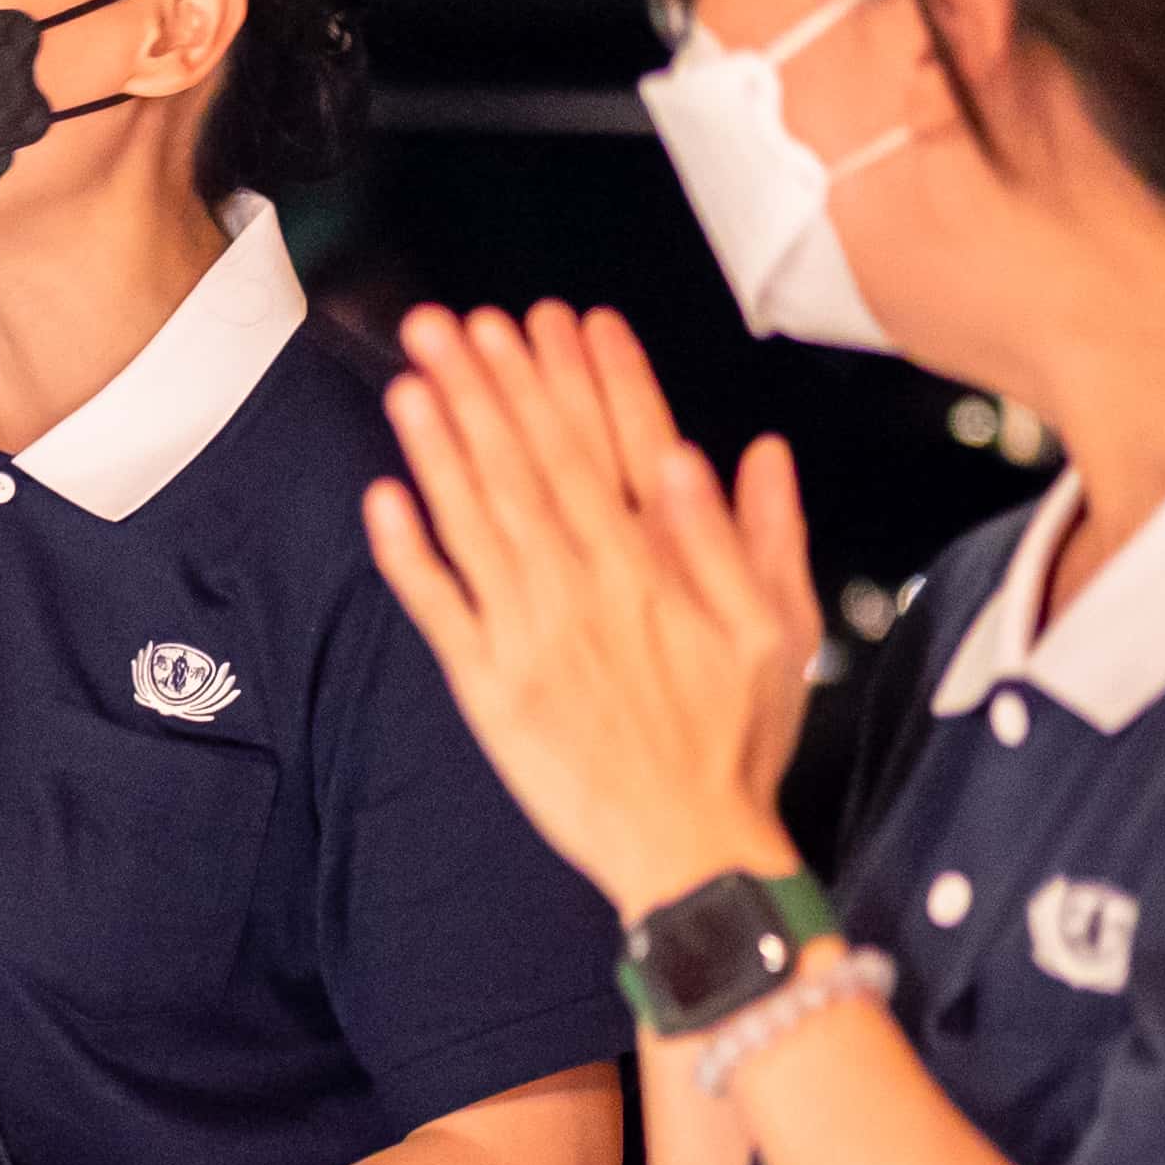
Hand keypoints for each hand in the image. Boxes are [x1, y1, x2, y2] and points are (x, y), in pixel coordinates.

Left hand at [365, 303, 813, 916]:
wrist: (689, 845)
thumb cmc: (738, 739)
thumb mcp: (782, 632)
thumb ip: (758, 536)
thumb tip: (741, 451)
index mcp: (664, 567)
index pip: (621, 446)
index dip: (589, 377)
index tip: (561, 318)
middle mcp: (593, 586)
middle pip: (535, 466)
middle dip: (494, 386)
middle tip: (454, 321)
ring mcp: (533, 633)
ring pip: (479, 519)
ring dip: (441, 444)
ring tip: (413, 376)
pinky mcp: (487, 683)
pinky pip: (440, 607)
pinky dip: (409, 552)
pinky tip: (382, 495)